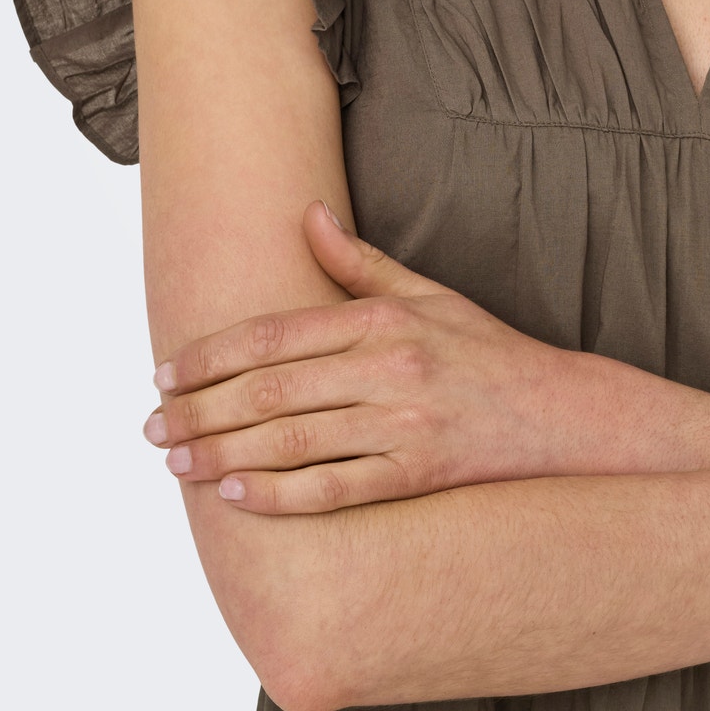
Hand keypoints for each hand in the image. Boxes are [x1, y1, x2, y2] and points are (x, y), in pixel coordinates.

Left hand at [142, 201, 594, 511]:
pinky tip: (235, 495)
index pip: (276, 334)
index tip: (166, 373)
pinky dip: (280, 495)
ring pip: (293, 440)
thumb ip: (360, 263)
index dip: (212, 355)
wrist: (557, 414)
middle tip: (152, 426)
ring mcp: (403, 424)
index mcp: (383, 320)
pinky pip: (335, 489)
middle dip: (201, 409)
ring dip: (223, 453)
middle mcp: (389, 369)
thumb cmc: (484, 351)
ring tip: (176, 462)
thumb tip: (307, 215)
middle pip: (272, 390)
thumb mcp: (427, 294)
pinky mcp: (417, 475)